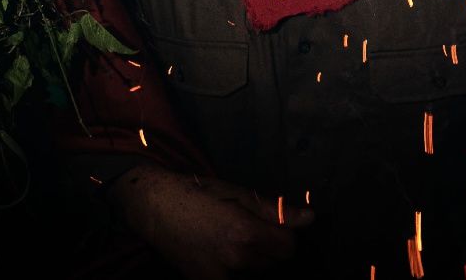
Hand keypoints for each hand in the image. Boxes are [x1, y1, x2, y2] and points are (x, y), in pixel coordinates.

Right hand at [111, 164, 315, 279]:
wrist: (155, 207)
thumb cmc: (197, 193)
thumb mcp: (238, 194)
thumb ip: (276, 211)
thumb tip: (311, 219)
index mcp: (246, 234)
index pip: (289, 247)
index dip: (285, 235)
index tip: (275, 225)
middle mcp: (236, 260)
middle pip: (274, 262)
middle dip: (269, 247)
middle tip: (249, 228)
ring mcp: (220, 277)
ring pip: (255, 272)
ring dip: (252, 260)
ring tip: (232, 239)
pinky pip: (235, 279)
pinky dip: (236, 270)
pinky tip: (222, 253)